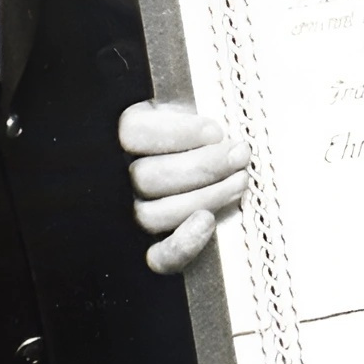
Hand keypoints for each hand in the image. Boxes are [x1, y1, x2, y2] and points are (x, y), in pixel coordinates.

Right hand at [119, 101, 249, 274]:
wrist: (217, 164)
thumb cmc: (206, 133)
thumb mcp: (195, 108)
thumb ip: (193, 105)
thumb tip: (212, 120)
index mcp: (129, 135)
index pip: (132, 133)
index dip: (176, 133)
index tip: (216, 131)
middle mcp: (123, 177)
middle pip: (146, 178)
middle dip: (203, 167)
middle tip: (239, 154)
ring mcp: (135, 214)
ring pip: (153, 215)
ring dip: (206, 197)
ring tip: (240, 179)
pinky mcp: (154, 248)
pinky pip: (158, 258)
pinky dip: (183, 245)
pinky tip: (207, 224)